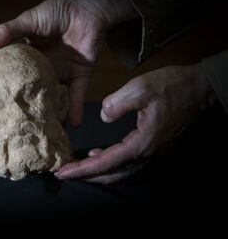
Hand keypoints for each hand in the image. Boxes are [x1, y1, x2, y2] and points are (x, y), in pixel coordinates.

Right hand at [0, 0, 136, 125]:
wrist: (87, 7)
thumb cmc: (55, 11)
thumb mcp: (28, 21)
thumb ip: (8, 32)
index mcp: (29, 58)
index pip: (16, 77)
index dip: (8, 91)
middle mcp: (45, 69)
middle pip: (35, 93)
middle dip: (29, 109)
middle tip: (19, 128)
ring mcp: (62, 74)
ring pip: (55, 99)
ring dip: (52, 115)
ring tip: (43, 134)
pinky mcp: (80, 76)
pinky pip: (77, 96)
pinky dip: (76, 110)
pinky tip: (72, 125)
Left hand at [55, 64, 215, 183]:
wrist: (199, 87)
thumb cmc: (171, 86)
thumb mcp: (141, 88)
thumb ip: (117, 103)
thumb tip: (103, 116)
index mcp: (141, 143)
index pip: (106, 163)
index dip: (82, 169)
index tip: (62, 172)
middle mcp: (145, 153)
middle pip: (111, 174)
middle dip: (86, 175)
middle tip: (64, 173)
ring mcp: (150, 151)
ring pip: (119, 170)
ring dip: (98, 171)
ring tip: (78, 167)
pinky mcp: (152, 144)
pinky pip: (127, 161)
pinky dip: (110, 162)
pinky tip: (98, 154)